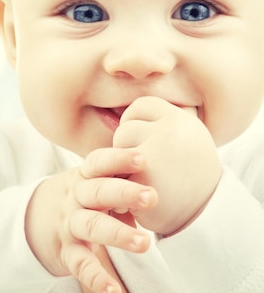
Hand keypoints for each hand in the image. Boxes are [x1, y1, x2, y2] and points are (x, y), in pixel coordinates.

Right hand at [25, 148, 157, 292]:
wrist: (33, 217)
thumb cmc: (79, 196)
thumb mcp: (92, 182)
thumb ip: (119, 180)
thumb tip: (160, 182)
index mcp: (84, 178)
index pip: (98, 163)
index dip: (118, 159)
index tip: (141, 159)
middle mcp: (75, 198)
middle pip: (97, 192)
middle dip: (124, 193)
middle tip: (151, 197)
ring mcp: (69, 225)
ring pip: (91, 226)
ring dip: (117, 233)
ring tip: (143, 243)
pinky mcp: (67, 251)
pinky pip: (81, 264)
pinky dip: (96, 277)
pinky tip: (114, 290)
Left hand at [113, 96, 221, 234]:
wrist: (207, 216)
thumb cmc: (190, 176)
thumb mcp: (186, 138)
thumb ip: (158, 123)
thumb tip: (119, 111)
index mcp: (181, 119)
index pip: (140, 106)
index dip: (136, 122)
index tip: (144, 140)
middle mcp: (169, 132)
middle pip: (126, 129)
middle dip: (129, 148)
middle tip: (150, 167)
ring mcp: (154, 154)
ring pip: (117, 152)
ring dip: (123, 167)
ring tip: (147, 180)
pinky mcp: (141, 178)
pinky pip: (115, 175)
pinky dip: (122, 187)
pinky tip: (140, 196)